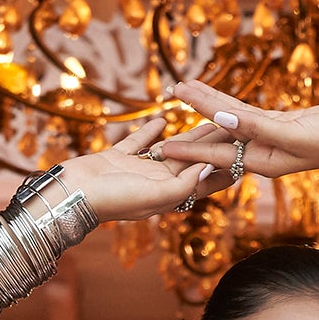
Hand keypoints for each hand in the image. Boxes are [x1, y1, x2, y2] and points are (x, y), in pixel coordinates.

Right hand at [63, 117, 231, 222]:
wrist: (73, 194)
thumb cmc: (114, 200)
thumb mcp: (156, 196)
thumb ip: (185, 184)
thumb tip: (208, 167)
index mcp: (170, 196)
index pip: (205, 181)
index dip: (225, 168)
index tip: (245, 153)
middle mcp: (157, 184)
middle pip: (191, 162)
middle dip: (211, 146)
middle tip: (231, 127)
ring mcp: (138, 170)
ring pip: (169, 150)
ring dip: (187, 136)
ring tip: (205, 120)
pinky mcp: (119, 158)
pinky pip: (140, 142)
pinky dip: (151, 132)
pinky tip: (163, 119)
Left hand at [154, 91, 318, 184]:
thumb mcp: (293, 133)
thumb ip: (256, 127)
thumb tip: (220, 120)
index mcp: (263, 162)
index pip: (217, 156)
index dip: (188, 150)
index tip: (160, 148)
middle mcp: (263, 153)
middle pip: (219, 137)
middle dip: (190, 124)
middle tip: (163, 106)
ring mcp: (273, 139)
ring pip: (232, 120)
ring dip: (207, 105)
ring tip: (181, 89)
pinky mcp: (283, 123)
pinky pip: (248, 113)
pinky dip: (230, 104)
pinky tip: (216, 97)